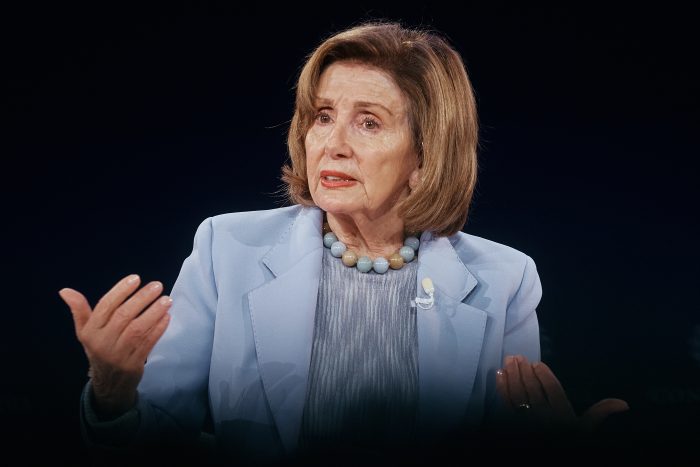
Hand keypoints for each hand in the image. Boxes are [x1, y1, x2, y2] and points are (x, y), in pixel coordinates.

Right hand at [59, 274, 171, 416]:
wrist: (108, 382)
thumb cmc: (99, 349)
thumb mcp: (85, 331)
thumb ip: (79, 310)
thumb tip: (65, 290)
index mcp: (90, 331)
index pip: (105, 306)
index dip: (120, 291)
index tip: (136, 278)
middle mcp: (103, 341)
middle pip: (123, 316)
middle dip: (142, 298)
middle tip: (157, 285)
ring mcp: (118, 354)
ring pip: (137, 329)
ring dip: (154, 312)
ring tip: (166, 299)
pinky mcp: (134, 363)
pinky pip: (148, 343)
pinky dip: (158, 329)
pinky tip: (166, 316)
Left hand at [496, 355, 628, 433]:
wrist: (545, 458)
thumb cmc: (567, 440)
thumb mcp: (585, 429)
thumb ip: (599, 413)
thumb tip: (624, 403)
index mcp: (563, 415)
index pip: (554, 392)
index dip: (545, 377)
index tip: (537, 363)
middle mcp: (544, 416)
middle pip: (533, 390)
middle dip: (525, 372)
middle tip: (518, 357)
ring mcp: (527, 419)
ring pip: (518, 394)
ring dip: (513, 376)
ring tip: (510, 360)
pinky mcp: (512, 422)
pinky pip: (506, 403)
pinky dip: (502, 388)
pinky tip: (500, 374)